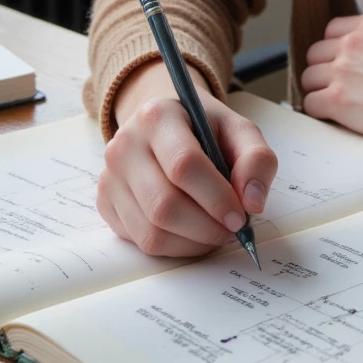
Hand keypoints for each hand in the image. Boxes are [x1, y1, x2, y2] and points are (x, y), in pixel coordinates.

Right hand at [97, 58, 278, 256]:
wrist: (166, 125)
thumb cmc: (204, 128)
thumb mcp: (238, 130)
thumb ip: (256, 159)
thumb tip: (253, 203)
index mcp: (157, 116)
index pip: (184, 165)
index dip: (216, 198)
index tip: (241, 216)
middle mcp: (124, 145)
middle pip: (163, 205)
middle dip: (206, 227)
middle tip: (232, 229)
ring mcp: (110, 176)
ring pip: (151, 231)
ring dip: (193, 242)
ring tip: (216, 232)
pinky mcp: (105, 203)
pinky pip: (140, 241)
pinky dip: (175, 247)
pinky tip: (193, 232)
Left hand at [299, 12, 362, 143]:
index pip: (333, 29)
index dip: (335, 45)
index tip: (341, 57)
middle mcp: (351, 45)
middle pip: (316, 52)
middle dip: (323, 66)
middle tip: (334, 80)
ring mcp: (341, 72)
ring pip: (309, 77)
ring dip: (318, 87)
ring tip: (330, 97)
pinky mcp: (337, 100)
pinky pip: (311, 103)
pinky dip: (318, 109)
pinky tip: (331, 113)